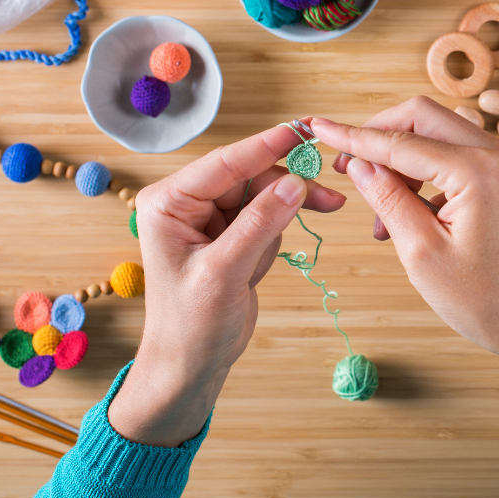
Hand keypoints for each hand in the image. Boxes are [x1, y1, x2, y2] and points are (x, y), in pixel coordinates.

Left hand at [107, 123, 345, 446]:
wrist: (191, 366)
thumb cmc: (191, 325)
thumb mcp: (224, 272)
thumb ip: (259, 224)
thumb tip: (294, 183)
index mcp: (169, 203)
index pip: (224, 163)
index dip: (265, 146)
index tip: (300, 131)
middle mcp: (188, 204)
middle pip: (250, 176)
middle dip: (285, 191)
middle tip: (329, 199)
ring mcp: (210, 219)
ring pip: (264, 196)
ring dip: (279, 223)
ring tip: (261, 265)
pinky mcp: (231, 236)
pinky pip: (267, 219)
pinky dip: (274, 239)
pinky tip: (256, 270)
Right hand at [310, 98, 498, 389]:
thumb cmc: (484, 298)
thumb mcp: (421, 252)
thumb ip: (388, 199)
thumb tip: (359, 164)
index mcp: (473, 170)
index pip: (398, 141)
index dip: (353, 136)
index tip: (318, 127)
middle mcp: (492, 153)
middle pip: (420, 117)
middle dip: (378, 135)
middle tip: (347, 167)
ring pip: (434, 132)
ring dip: (399, 158)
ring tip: (378, 211)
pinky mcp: (498, 175)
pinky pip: (450, 153)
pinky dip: (421, 171)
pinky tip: (403, 212)